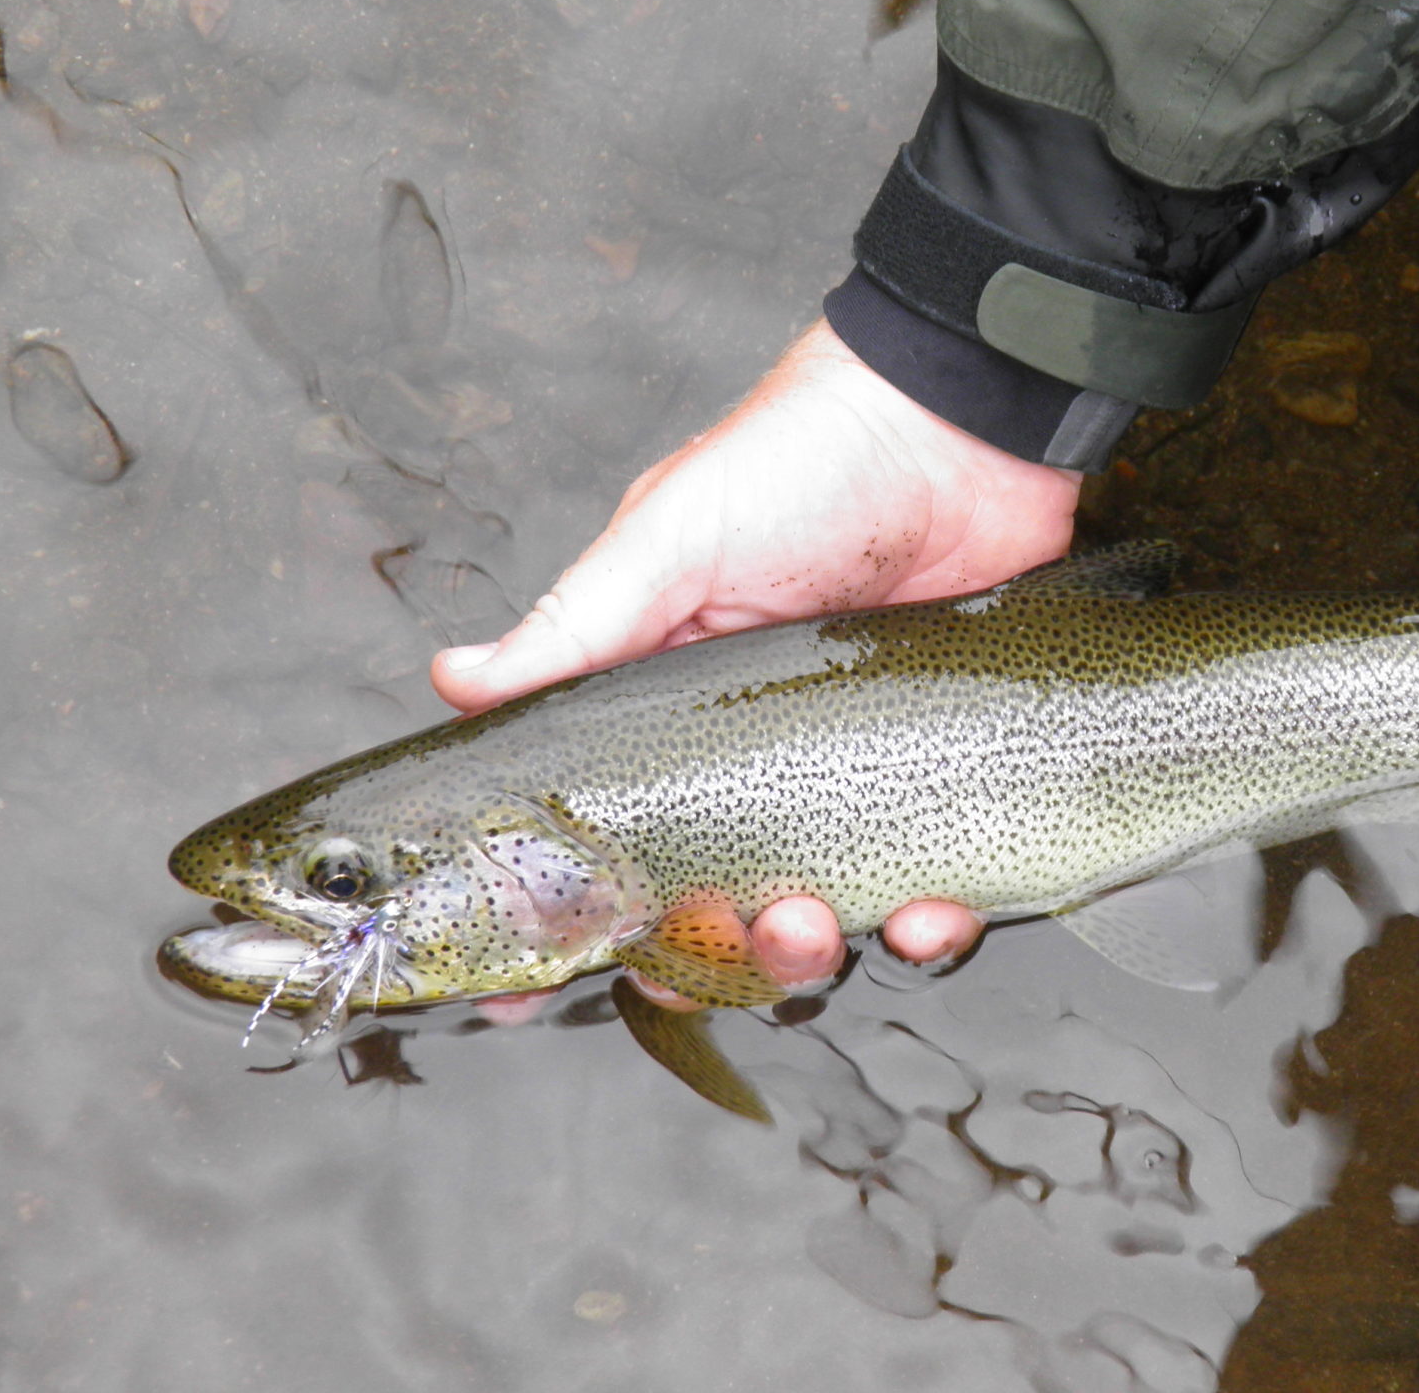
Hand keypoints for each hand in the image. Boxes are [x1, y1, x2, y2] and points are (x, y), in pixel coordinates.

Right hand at [433, 316, 1038, 999]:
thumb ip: (578, 623)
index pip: (596, 832)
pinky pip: (929, 894)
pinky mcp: (939, 781)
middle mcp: (747, 756)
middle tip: (711, 942)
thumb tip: (454, 681)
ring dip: (803, 957)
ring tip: (815, 927)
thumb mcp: (674, 536)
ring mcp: (846, 775)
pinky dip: (926, 929)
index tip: (521, 994)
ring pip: (811, 922)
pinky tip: (931, 913)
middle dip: (699, 955)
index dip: (559, 919)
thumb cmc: (803, 461)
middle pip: (701, 909)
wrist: (963, 424)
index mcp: (661, 705)